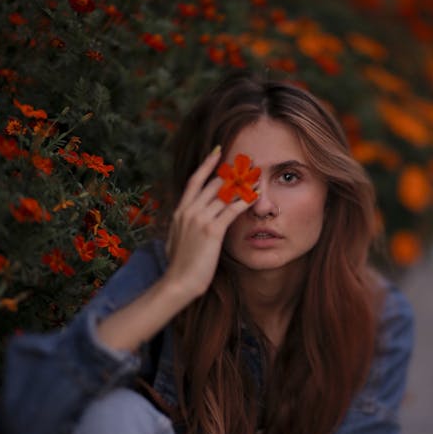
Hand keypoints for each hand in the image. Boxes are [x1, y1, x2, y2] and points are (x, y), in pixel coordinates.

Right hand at [164, 147, 252, 299]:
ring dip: (242, 184)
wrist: (177, 282)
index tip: (218, 151)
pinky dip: (245, 200)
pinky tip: (256, 196)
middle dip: (232, 172)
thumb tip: (184, 222)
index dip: (207, 164)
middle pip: (213, 183)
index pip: (195, 180)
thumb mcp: (175, 240)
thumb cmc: (179, 266)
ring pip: (224, 194)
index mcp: (180, 211)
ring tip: (257, 176)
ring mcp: (199, 219)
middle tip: (248, 163)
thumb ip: (182, 226)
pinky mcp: (212, 231)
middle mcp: (189, 211)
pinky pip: (232, 210)